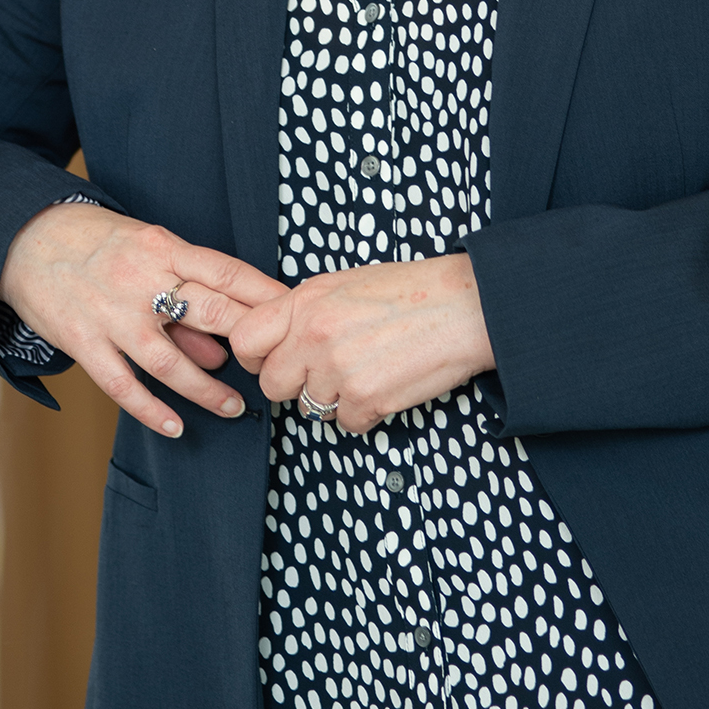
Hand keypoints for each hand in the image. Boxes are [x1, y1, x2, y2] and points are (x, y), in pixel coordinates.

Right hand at [0, 202, 289, 438]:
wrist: (25, 239)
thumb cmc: (96, 242)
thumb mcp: (146, 247)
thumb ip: (183, 289)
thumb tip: (220, 344)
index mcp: (162, 247)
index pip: (225, 272)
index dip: (263, 295)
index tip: (294, 313)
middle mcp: (140, 279)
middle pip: (207, 313)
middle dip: (247, 343)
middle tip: (275, 367)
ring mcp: (110, 314)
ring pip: (168, 360)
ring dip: (205, 389)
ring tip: (233, 409)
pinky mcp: (83, 342)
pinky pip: (122, 384)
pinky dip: (151, 409)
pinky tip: (175, 426)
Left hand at [227, 254, 493, 434]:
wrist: (464, 306)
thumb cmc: (409, 290)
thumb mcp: (344, 283)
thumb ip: (304, 310)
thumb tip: (276, 338)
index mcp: (305, 302)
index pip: (244, 340)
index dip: (254, 357)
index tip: (270, 360)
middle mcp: (314, 337)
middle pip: (273, 385)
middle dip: (295, 384)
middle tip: (324, 372)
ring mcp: (339, 371)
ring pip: (311, 408)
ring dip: (334, 398)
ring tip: (366, 370)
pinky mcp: (367, 400)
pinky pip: (346, 424)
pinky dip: (364, 412)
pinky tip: (385, 384)